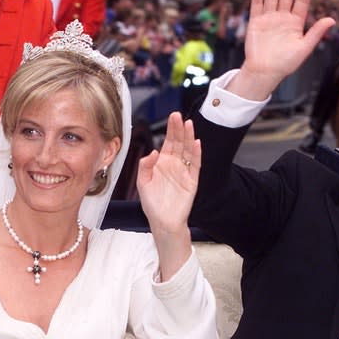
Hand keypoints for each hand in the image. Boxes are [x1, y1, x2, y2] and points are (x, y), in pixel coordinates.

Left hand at [136, 112, 200, 235]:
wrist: (162, 222)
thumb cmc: (152, 204)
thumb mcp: (142, 183)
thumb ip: (145, 166)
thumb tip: (154, 151)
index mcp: (162, 163)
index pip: (168, 142)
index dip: (171, 129)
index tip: (172, 117)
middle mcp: (174, 165)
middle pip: (179, 143)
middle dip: (179, 129)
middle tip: (179, 116)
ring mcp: (184, 172)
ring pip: (188, 151)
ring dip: (189, 138)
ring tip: (189, 125)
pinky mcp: (192, 181)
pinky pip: (195, 165)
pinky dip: (196, 154)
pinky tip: (196, 144)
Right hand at [227, 0, 335, 99]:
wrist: (264, 73)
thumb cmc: (285, 64)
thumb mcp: (304, 48)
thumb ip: (316, 32)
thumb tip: (332, 19)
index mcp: (295, 24)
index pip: (301, 1)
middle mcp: (282, 18)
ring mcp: (269, 19)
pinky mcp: (256, 22)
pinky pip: (257, 5)